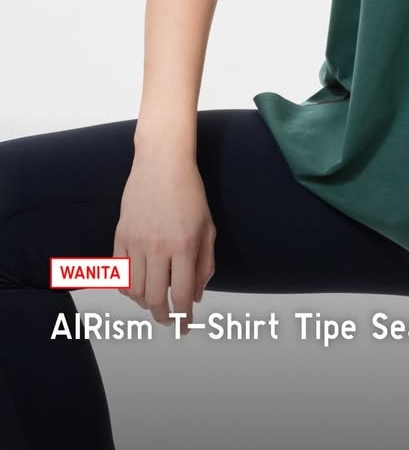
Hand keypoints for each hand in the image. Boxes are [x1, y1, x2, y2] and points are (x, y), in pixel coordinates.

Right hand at [113, 151, 216, 336]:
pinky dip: (127, 287)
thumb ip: (204, 264)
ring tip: (155, 300)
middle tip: (169, 319)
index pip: (183, 294)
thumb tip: (198, 296)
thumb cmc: (189, 193)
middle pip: (154, 299)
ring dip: (145, 302)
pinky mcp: (120, 236)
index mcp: (184, 245)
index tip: (184, 327)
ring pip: (134, 290)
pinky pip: (119, 274)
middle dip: (163, 316)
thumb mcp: (208, 227)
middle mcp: (158, 247)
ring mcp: (135, 242)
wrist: (162, 163)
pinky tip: (138, 286)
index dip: (184, 316)